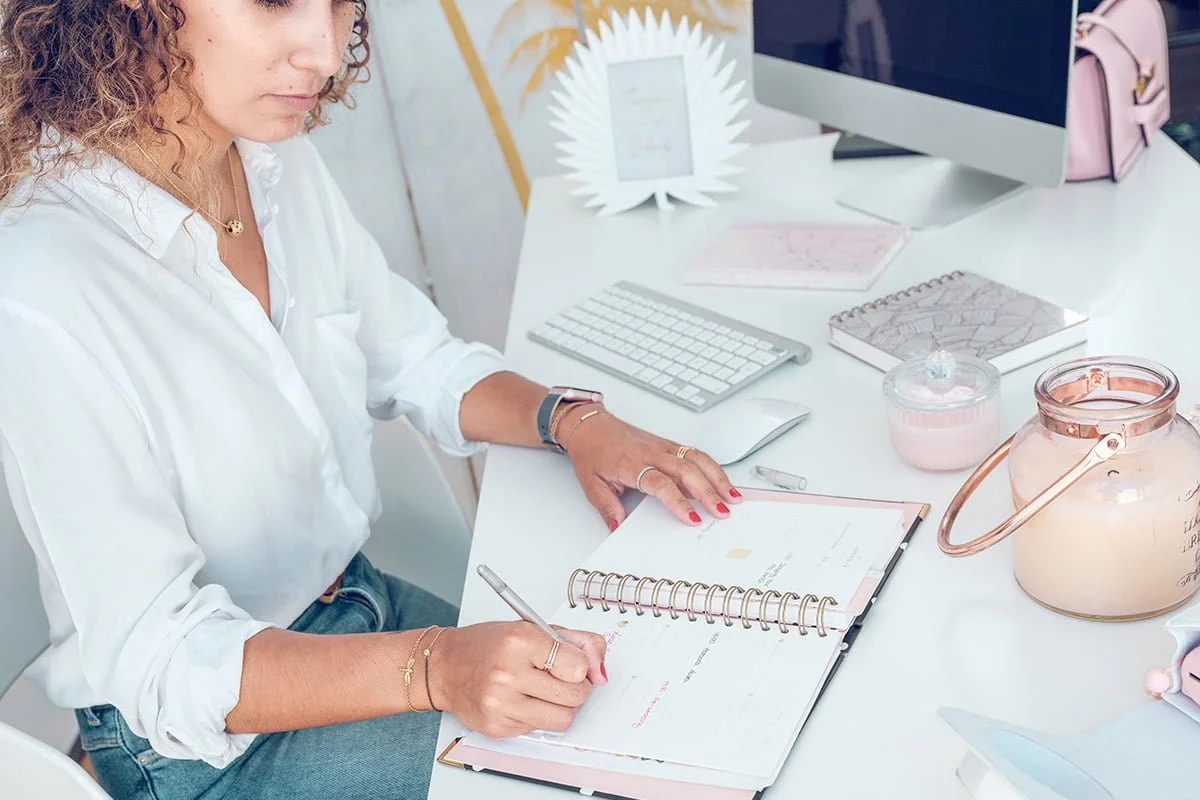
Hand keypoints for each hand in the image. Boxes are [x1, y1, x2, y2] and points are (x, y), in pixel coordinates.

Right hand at [428, 622, 606, 739]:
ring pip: (561, 719)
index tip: (571, 663)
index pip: (577, 666)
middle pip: (574, 696)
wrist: (445, 666)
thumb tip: (601, 670)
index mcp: (520, 641)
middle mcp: (508, 673)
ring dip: (560, 706)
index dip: (580, 667)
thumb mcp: (533, 628)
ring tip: (544, 691)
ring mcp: (501, 704)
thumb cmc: (489, 645)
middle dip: (575, 688)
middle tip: (560, 678)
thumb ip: (577, 642)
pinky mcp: (496, 727)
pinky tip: (520, 700)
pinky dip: (536, 716)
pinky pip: (538, 729)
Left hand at [559, 406, 741, 529]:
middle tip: (722, 512)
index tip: (693, 518)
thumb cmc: (592, 453)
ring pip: (696, 459)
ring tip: (733, 497)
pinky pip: (695, 453)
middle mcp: (651, 453)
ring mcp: (663, 446)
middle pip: (686, 470)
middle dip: (708, 492)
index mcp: (631, 464)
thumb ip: (607, 507)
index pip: (660, 483)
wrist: (591, 426)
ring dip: (717, 477)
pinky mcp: (669, 444)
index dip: (678, 501)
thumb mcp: (591, 485)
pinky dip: (712, 467)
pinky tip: (723, 481)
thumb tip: (618, 527)